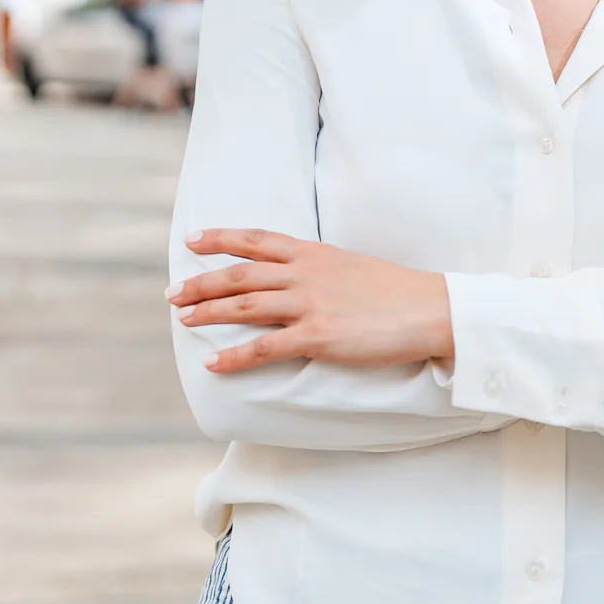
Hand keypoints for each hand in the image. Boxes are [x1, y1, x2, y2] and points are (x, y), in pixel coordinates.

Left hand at [170, 230, 452, 374]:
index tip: (193, 240)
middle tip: (173, 293)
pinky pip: (265, 347)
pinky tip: (213, 364)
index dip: (221, 239)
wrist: (430, 309)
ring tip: (183, 320)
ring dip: (208, 312)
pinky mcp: (318, 336)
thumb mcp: (352, 266)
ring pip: (244, 306)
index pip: (256, 240)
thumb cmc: (397, 291)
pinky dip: (234, 357)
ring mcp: (309, 304)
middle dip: (201, 282)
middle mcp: (305, 274)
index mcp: (314, 253)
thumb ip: (321, 269)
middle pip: (239, 275)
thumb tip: (298, 277)